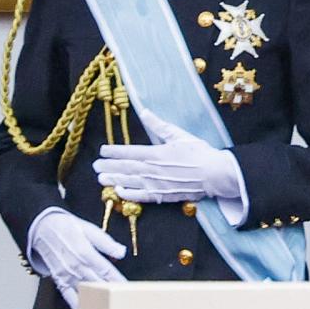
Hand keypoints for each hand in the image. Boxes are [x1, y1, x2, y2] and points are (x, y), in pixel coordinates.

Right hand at [29, 210, 126, 308]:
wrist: (42, 228)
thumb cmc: (67, 227)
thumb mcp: (89, 229)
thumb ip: (106, 243)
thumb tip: (121, 252)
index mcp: (87, 253)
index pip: (107, 272)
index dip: (119, 282)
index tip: (128, 290)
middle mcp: (78, 267)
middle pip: (99, 285)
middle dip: (112, 294)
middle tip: (123, 302)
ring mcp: (68, 275)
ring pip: (86, 293)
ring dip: (98, 302)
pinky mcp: (60, 280)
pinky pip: (70, 297)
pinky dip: (79, 307)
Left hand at [93, 109, 241, 202]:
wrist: (214, 174)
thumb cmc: (198, 152)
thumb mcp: (178, 134)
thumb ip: (158, 126)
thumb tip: (144, 112)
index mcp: (156, 153)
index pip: (130, 152)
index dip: (114, 151)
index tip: (102, 150)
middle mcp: (153, 170)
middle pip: (126, 168)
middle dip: (109, 166)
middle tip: (95, 166)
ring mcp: (157, 184)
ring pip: (131, 182)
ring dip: (114, 180)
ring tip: (101, 179)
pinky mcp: (163, 195)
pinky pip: (143, 196)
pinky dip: (130, 194)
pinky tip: (119, 192)